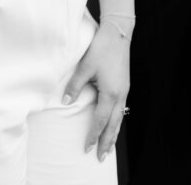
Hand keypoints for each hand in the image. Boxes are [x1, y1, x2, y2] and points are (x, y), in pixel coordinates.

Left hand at [62, 22, 129, 161]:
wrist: (118, 33)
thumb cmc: (101, 48)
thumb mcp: (85, 66)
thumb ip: (75, 85)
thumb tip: (65, 102)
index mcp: (110, 93)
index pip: (100, 120)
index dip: (93, 135)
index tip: (87, 148)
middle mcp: (119, 95)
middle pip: (113, 125)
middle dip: (106, 142)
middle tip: (101, 157)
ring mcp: (124, 91)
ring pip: (119, 118)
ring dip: (113, 133)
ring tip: (109, 147)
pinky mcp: (124, 85)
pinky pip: (121, 109)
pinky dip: (117, 121)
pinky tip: (113, 122)